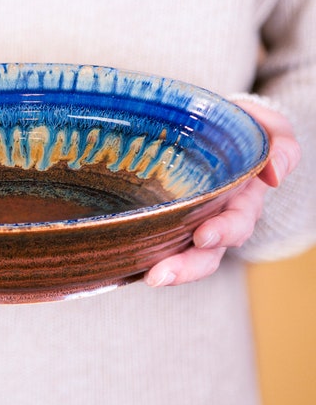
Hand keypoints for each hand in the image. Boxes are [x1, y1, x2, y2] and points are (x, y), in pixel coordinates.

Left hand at [144, 100, 300, 286]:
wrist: (204, 125)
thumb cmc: (235, 128)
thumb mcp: (263, 127)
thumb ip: (279, 143)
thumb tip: (275, 175)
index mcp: (241, 200)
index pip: (236, 223)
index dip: (222, 232)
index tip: (202, 236)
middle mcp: (216, 219)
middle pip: (207, 253)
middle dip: (187, 266)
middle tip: (161, 274)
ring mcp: (189, 224)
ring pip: (183, 256)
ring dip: (169, 271)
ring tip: (149, 278)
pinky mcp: (164, 222)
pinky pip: (157, 245)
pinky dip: (142, 258)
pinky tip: (125, 268)